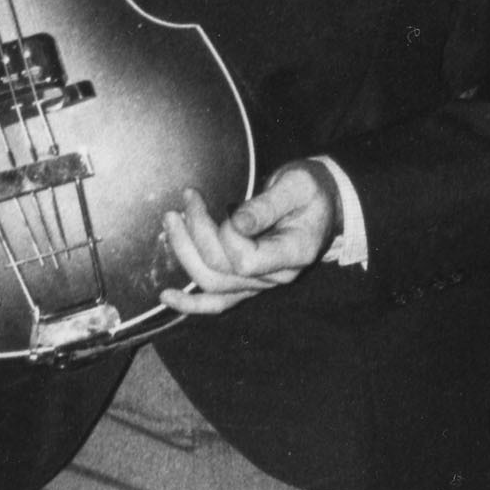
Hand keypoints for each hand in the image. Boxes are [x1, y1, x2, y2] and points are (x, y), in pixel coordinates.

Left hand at [160, 160, 343, 312]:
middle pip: (222, 271)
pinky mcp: (247, 281)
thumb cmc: (310, 190)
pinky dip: (191, 303)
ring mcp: (262, 282)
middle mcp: (278, 276)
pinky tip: (168, 297)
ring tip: (173, 219)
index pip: (246, 260)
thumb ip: (267, 204)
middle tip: (189, 198)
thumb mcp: (297, 186)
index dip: (225, 235)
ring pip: (212, 283)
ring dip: (184, 252)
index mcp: (294, 254)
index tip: (224, 204)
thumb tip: (236, 221)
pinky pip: (218, 302)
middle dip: (196, 233)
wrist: (321, 202)